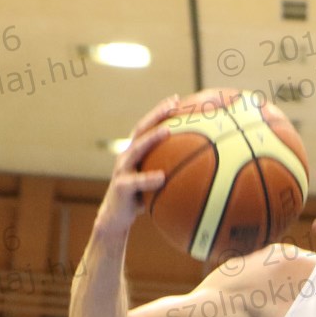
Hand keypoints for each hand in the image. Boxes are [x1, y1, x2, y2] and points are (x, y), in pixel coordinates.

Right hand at [95, 96, 180, 236]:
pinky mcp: (120, 187)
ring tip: (168, 131)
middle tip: (173, 105)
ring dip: (152, 139)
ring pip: (136, 149)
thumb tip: (200, 164)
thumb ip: (169, 169)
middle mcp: (127, 155)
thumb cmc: (140, 196)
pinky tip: (162, 177)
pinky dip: (148, 178)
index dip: (160, 111)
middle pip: (141, 129)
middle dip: (156, 115)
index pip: (148, 126)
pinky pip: (136, 182)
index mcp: (135, 151)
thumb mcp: (155, 180)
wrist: (115, 217)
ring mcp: (122, 170)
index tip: (176, 99)